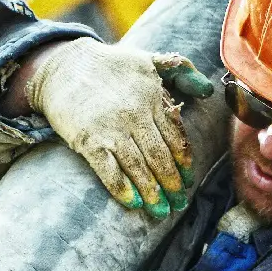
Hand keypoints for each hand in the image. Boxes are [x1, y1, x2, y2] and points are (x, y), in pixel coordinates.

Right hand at [26, 37, 213, 218]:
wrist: (63, 66)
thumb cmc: (109, 65)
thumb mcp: (148, 59)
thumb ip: (181, 70)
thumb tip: (208, 90)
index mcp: (152, 97)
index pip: (176, 137)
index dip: (184, 163)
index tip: (188, 181)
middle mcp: (135, 115)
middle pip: (160, 157)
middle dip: (172, 184)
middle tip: (178, 203)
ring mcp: (111, 129)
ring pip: (138, 168)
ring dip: (152, 192)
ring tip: (161, 211)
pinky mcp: (88, 141)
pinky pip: (109, 170)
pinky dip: (122, 189)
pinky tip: (134, 203)